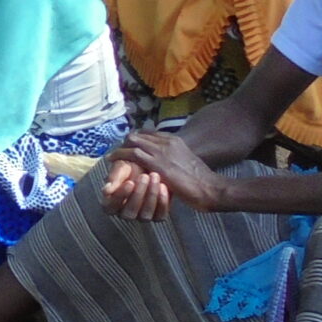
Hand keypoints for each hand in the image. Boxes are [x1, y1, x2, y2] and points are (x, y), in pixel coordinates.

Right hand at [99, 156, 169, 221]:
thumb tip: (106, 191)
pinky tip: (163, 186)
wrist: (150, 165)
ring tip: (155, 177)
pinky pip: (160, 215)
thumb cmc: (131, 166)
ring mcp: (141, 216)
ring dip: (151, 196)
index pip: (111, 206)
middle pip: (129, 213)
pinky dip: (162, 201)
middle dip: (138, 194)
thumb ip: (114, 178)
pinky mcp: (157, 216)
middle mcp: (125, 213)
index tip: (129, 182)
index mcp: (111, 204)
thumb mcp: (121, 167)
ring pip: (145, 215)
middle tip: (144, 176)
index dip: (120, 196)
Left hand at [107, 130, 223, 216]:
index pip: (149, 133)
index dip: (136, 139)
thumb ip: (173, 159)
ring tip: (112, 156)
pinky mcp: (156, 163)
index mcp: (175, 140)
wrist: (209, 187)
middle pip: (138, 135)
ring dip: (120, 149)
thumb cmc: (201, 181)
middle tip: (117, 152)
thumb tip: (164, 164)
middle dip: (125, 142)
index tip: (128, 146)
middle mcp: (167, 141)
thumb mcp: (186, 162)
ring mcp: (161, 150)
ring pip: (132, 141)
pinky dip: (120, 156)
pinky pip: (131, 155)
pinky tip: (112, 161)